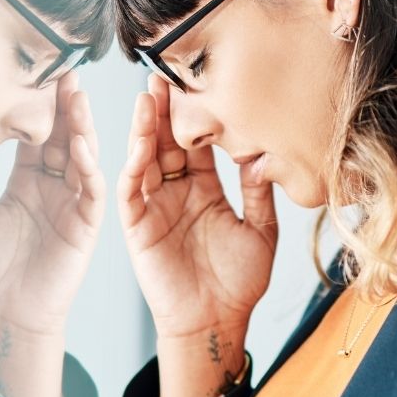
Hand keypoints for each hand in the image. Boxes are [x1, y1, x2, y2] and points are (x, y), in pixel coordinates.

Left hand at [0, 70, 105, 336]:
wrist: (4, 317)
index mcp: (25, 184)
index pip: (34, 138)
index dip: (35, 109)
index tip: (33, 76)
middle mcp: (52, 189)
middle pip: (61, 139)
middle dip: (64, 106)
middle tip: (64, 70)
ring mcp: (71, 205)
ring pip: (81, 157)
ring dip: (80, 128)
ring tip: (77, 97)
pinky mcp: (85, 225)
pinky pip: (90, 191)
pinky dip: (89, 167)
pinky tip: (82, 145)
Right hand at [118, 73, 277, 340]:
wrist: (216, 322)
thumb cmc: (239, 283)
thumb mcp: (260, 231)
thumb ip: (259, 192)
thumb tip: (264, 152)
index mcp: (205, 190)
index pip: (198, 144)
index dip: (198, 116)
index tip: (202, 84)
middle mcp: (177, 193)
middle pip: (167, 143)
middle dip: (165, 110)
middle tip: (166, 73)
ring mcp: (155, 207)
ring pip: (146, 159)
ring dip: (146, 128)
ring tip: (149, 96)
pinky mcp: (138, 225)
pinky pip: (132, 190)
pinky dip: (134, 164)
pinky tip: (140, 141)